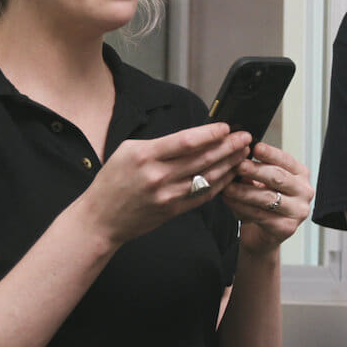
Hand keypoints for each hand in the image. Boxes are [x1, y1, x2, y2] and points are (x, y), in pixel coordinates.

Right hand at [76, 123, 250, 245]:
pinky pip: (203, 195)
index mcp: (145, 156)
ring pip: (207, 177)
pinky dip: (219, 184)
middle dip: (228, 146)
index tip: (226, 127)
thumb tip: (192, 138)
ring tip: (243, 153)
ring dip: (229, 164)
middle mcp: (158, 176)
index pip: (186, 141)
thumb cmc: (112, 181)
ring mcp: (167, 196)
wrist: (101, 219)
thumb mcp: (127, 151)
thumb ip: (159, 144)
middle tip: (245, 137)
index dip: (210, 133)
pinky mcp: (173, 211)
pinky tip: (230, 174)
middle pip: (202, 158)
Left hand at [222, 142, 312, 255]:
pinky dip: (242, 207)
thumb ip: (255, 169)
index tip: (254, 147)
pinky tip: (230, 201)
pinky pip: (261, 215)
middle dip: (255, 170)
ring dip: (244, 191)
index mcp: (300, 175)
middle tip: (237, 165)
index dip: (270, 153)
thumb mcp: (260, 182)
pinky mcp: (287, 228)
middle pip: (278, 177)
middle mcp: (304, 191)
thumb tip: (240, 155)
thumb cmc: (262, 204)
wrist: (261, 235)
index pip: (286, 160)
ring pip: (267, 197)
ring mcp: (298, 211)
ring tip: (228, 187)